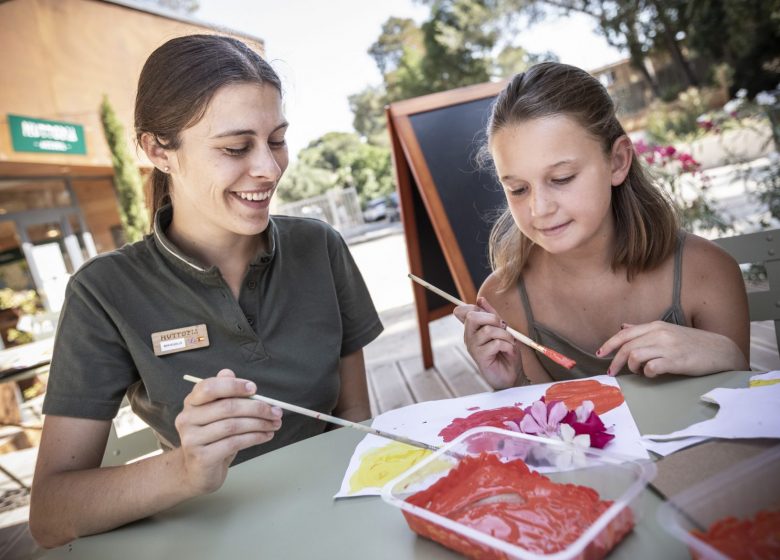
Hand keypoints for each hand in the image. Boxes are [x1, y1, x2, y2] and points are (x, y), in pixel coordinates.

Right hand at [174, 369, 282, 494]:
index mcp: (191, 403)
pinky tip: (265, 436)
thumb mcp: (218, 415)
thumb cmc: (212, 440)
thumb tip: (229, 372)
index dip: (233, 386)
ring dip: (259, 424)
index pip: (209, 387)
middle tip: (275, 411)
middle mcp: (187, 419)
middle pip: (226, 407)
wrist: (198, 473)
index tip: (254, 389)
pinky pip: (234, 443)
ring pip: (233, 425)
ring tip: (274, 424)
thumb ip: (223, 394)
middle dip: (256, 408)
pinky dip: (254, 438)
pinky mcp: (202, 457)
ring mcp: (192, 439)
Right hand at [454, 297, 520, 388]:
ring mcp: (473, 348)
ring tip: (510, 342)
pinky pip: (496, 343)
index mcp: (472, 329)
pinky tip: (508, 351)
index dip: (475, 307)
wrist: (512, 376)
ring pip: (488, 330)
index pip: (464, 311)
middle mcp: (469, 337)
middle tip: (503, 327)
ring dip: (505, 335)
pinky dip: (508, 345)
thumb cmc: (506, 353)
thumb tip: (480, 299)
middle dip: (492, 318)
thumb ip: (491, 315)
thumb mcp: (501, 330)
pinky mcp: (480, 358)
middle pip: (472, 317)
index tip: (493, 317)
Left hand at [598, 321, 741, 376]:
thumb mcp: (667, 331)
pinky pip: (651, 368)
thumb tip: (623, 326)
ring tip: (639, 372)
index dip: (609, 344)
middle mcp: (660, 334)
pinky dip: (647, 373)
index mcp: (656, 326)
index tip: (601, 354)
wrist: (721, 351)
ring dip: (632, 368)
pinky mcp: (676, 361)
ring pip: (635, 357)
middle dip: (615, 361)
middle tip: (612, 372)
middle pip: (626, 347)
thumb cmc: (692, 343)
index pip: (624, 334)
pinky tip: (653, 375)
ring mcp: (668, 347)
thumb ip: (644, 330)